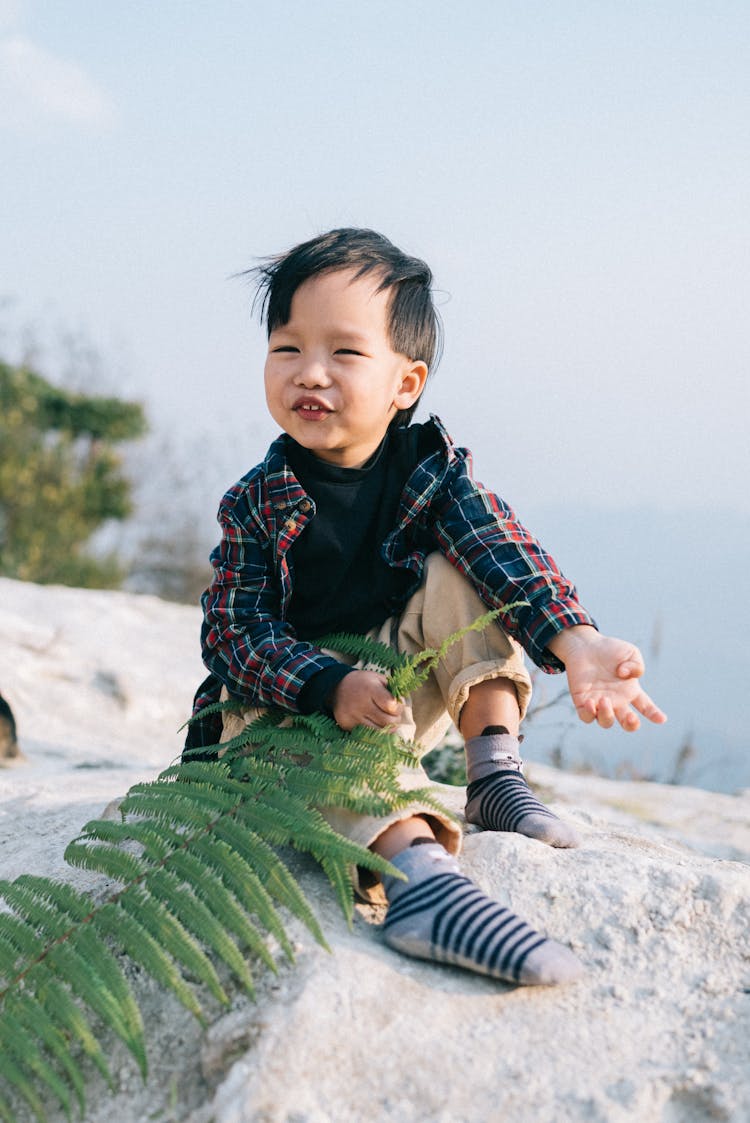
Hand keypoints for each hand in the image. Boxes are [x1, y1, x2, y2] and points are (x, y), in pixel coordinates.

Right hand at [331, 670, 403, 731]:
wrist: (337, 687)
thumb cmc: (363, 683)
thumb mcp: (378, 679)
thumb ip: (392, 691)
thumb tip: (402, 705)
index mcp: (369, 688)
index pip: (391, 705)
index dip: (398, 708)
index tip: (397, 706)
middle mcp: (360, 703)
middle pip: (387, 721)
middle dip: (395, 720)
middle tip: (394, 716)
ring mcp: (352, 716)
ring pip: (378, 731)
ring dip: (386, 728)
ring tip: (386, 721)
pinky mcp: (346, 725)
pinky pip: (366, 734)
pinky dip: (374, 731)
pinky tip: (374, 724)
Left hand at [548, 625, 666, 731]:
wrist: (585, 644)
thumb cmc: (609, 649)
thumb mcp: (631, 653)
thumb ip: (636, 665)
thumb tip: (624, 675)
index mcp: (631, 691)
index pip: (645, 707)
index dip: (654, 714)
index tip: (661, 719)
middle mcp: (616, 700)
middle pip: (627, 723)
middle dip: (631, 724)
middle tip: (631, 717)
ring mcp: (599, 702)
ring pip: (606, 722)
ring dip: (607, 715)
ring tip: (605, 699)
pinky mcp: (582, 700)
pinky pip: (586, 717)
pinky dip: (589, 714)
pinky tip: (590, 702)